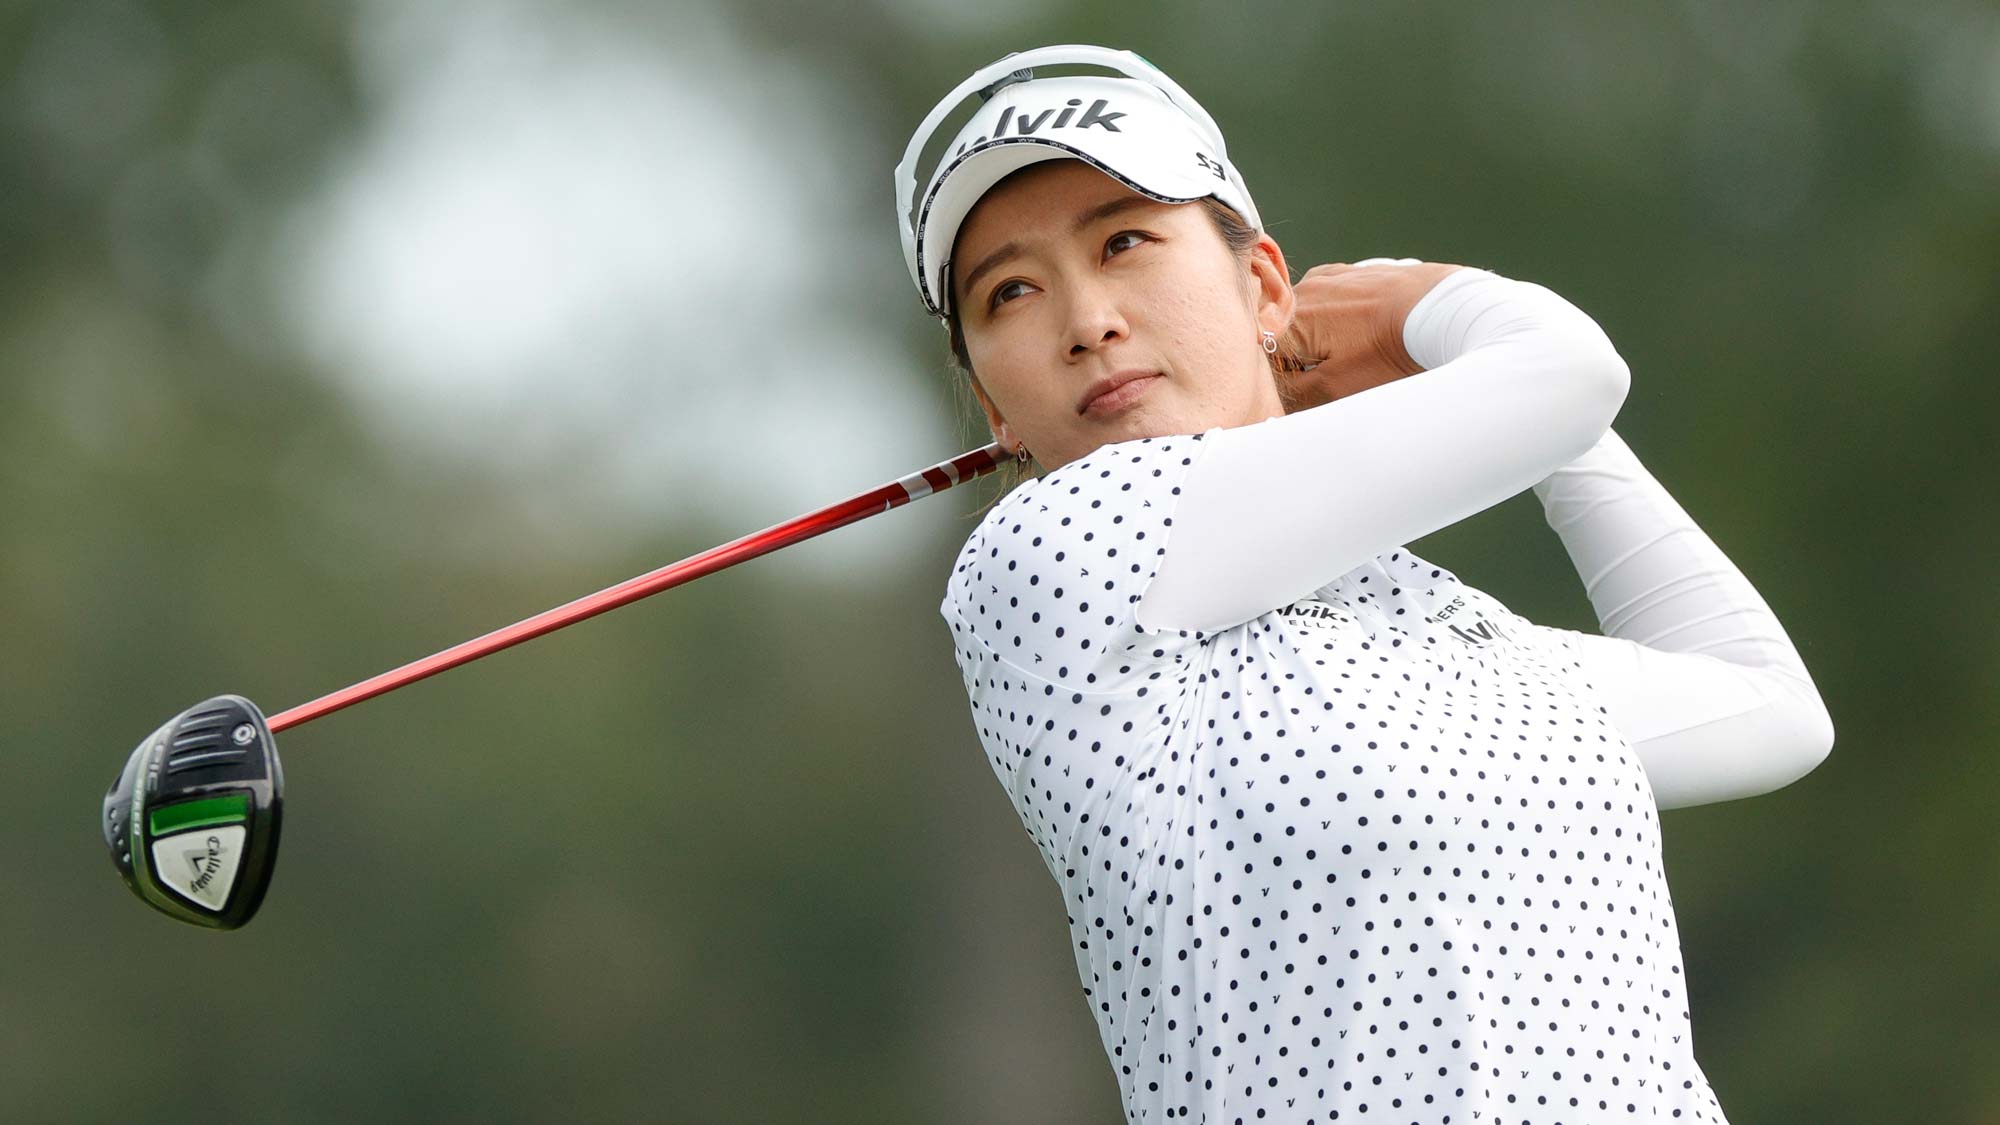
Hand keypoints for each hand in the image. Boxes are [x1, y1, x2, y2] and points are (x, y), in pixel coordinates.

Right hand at [1277, 258, 1464, 411]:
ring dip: (1320, 342)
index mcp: (1289, 321)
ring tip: (1356, 355)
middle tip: (1334, 380)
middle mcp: (1301, 292)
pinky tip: (1362, 333)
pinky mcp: (1351, 273)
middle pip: (1283, 337)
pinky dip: (1337, 320)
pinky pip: (1329, 301)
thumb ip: (1293, 393)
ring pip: (1306, 319)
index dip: (1281, 383)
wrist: (1443, 311)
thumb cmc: (1390, 351)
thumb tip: (1272, 396)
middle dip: (1300, 362)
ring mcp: (1327, 278)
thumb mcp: (1336, 389)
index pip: (1265, 360)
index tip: (1305, 395)